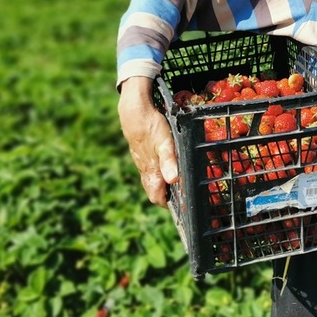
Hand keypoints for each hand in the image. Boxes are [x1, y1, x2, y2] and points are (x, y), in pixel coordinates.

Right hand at [118, 77, 177, 206]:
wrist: (134, 110)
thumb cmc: (151, 127)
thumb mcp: (165, 143)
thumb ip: (169, 162)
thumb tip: (173, 181)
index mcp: (151, 172)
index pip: (157, 197)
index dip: (168, 205)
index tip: (181, 206)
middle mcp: (145, 170)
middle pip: (154, 189)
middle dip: (166, 195)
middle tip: (182, 195)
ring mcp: (141, 161)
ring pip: (151, 178)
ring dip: (162, 183)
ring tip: (177, 182)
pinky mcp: (141, 152)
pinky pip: (149, 167)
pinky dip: (158, 170)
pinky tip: (165, 164)